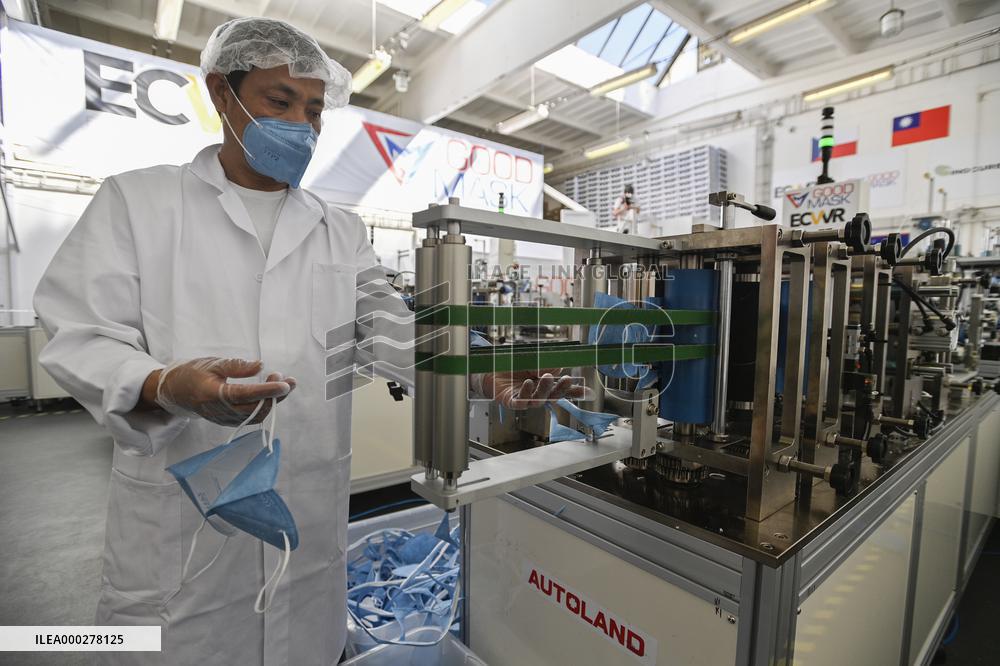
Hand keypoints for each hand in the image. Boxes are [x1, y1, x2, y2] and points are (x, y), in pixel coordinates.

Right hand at [146, 357, 296, 425]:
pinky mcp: (228, 421)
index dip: (266, 390)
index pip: (245, 395)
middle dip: (276, 396)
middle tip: (289, 379)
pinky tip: (272, 393)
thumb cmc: (193, 373)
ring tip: (284, 384)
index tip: (284, 384)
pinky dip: (265, 407)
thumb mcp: (213, 363)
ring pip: (256, 415)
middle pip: (254, 409)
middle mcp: (219, 411)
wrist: (175, 391)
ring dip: (273, 401)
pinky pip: (251, 418)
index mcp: (212, 394)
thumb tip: (261, 366)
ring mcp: (224, 419)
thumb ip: (237, 366)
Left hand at [481, 368, 587, 409]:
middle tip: (566, 378)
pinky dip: (525, 394)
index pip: (561, 390)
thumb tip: (555, 370)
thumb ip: (544, 364)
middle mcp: (535, 394)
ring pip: (537, 401)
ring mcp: (523, 399)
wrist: (489, 366)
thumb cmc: (512, 363)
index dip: (574, 392)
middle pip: (551, 397)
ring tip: (546, 377)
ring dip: (544, 390)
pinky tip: (528, 383)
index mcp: (543, 385)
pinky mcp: (509, 401)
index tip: (587, 391)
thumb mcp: (532, 359)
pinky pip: (519, 402)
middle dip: (560, 389)